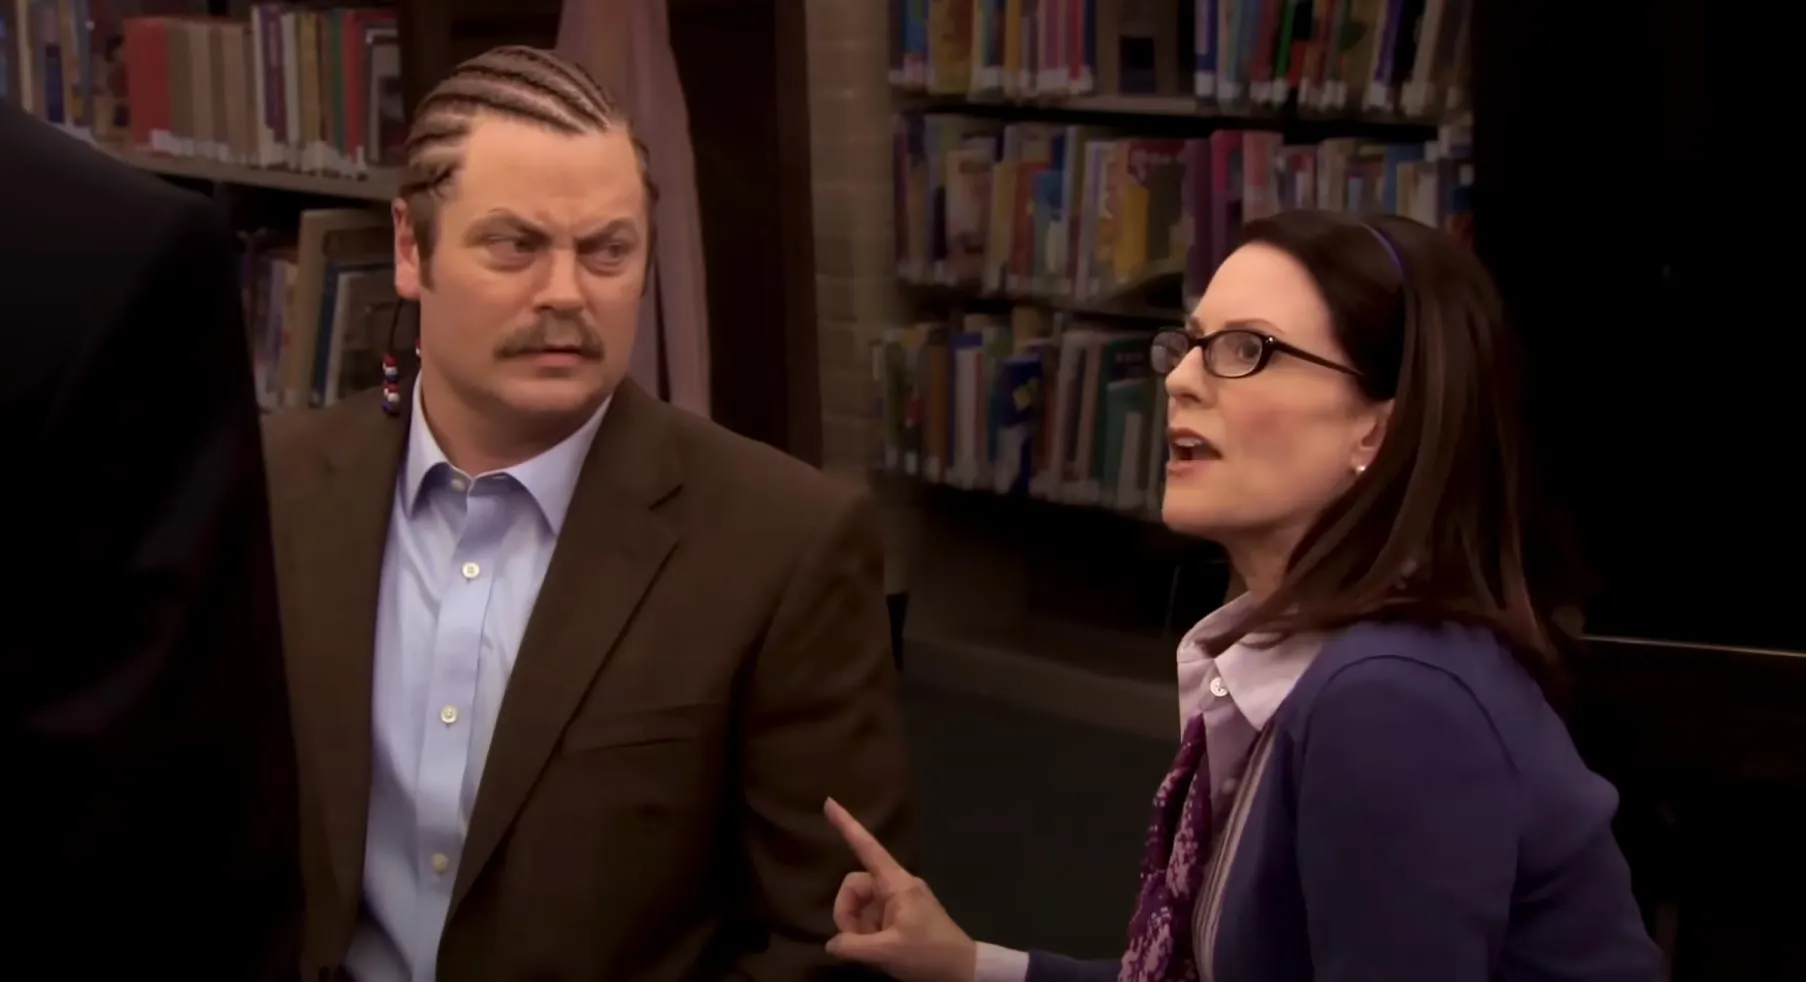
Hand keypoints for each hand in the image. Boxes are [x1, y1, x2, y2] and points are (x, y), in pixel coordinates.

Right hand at [823, 797, 977, 981]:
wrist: (964, 970)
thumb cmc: (929, 954)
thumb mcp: (888, 952)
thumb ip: (853, 945)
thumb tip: (832, 943)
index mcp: (897, 884)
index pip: (867, 847)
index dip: (847, 825)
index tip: (830, 803)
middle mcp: (897, 885)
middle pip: (856, 886)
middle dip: (847, 914)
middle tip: (853, 944)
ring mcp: (900, 899)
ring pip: (862, 904)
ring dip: (858, 927)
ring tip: (872, 952)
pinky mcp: (903, 914)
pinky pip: (873, 915)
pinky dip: (868, 932)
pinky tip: (878, 951)